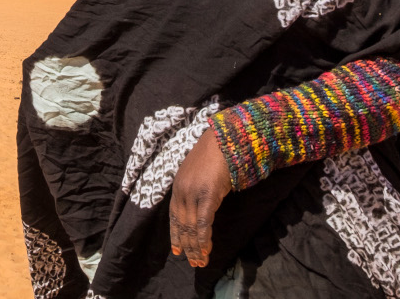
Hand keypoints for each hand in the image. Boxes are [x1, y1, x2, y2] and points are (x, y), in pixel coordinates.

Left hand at [169, 128, 232, 268]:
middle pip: (181, 224)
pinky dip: (203, 238)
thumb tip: (202, 203)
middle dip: (186, 245)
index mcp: (178, 185)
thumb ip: (198, 187)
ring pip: (191, 226)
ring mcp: (193, 193)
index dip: (175, 234)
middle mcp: (182, 190)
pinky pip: (203, 222)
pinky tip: (206, 250)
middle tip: (192, 262)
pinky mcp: (207, 195)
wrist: (226, 137)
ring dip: (195, 247)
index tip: (177, 250)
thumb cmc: (217, 153)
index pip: (173, 215)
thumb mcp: (201, 172)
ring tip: (199, 262)